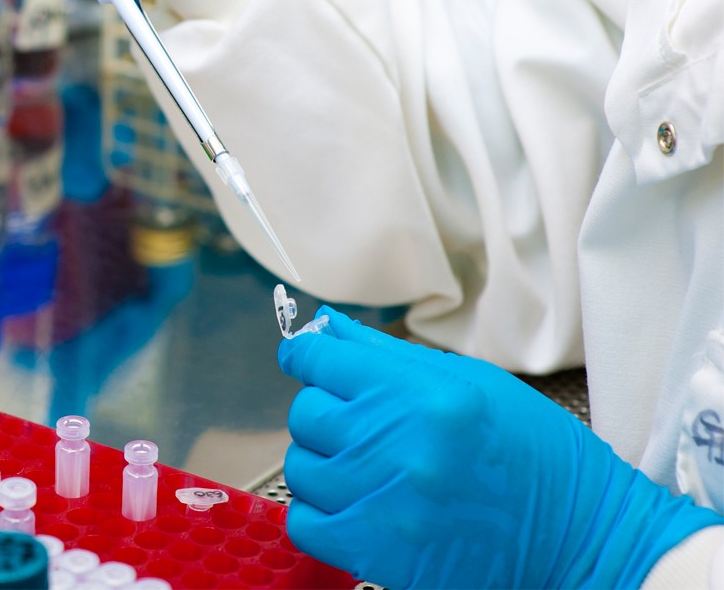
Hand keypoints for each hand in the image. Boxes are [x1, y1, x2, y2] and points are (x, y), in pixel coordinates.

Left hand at [278, 306, 723, 588]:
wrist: (580, 540)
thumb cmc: (533, 455)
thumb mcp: (473, 383)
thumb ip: (390, 355)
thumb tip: (327, 328)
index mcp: (424, 393)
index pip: (322, 358)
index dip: (308, 354)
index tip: (307, 357)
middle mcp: (398, 445)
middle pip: (306, 411)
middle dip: (324, 410)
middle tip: (357, 422)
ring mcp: (382, 502)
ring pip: (300, 466)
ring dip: (321, 462)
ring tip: (363, 466)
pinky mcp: (375, 553)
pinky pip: (304, 522)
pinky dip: (319, 511)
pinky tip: (353, 503)